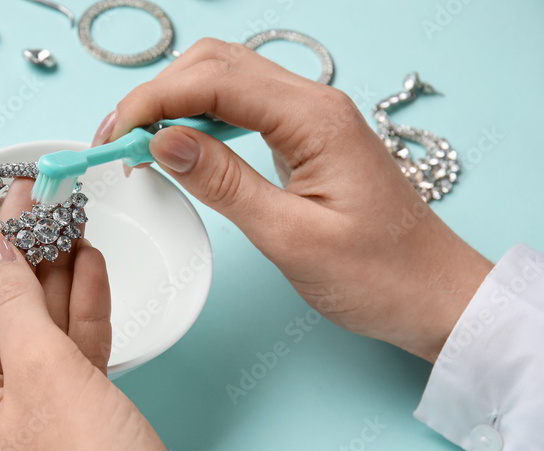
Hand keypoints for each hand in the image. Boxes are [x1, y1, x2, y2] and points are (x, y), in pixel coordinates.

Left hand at [0, 180, 232, 450]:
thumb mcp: (44, 373)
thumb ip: (12, 300)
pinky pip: (63, 352)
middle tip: (24, 187)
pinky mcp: (66, 421)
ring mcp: (21, 419)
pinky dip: (77, 310)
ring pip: (31, 327)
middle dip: (11, 249)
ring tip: (60, 208)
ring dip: (50, 272)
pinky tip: (84, 259)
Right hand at [93, 38, 493, 362]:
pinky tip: (179, 148)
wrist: (432, 293)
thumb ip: (225, 183)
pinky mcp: (306, 136)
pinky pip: (243, 107)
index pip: (215, 82)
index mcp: (314, 119)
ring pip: (227, 79)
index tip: (112, 135)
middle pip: (217, 64)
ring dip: (175, 102)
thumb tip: (164, 141)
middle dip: (157, 93)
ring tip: (136, 144)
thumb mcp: (291, 238)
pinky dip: (201, 119)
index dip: (153, 101)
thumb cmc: (376, 275)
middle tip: (115, 140)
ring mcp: (312, 116)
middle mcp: (314, 103)